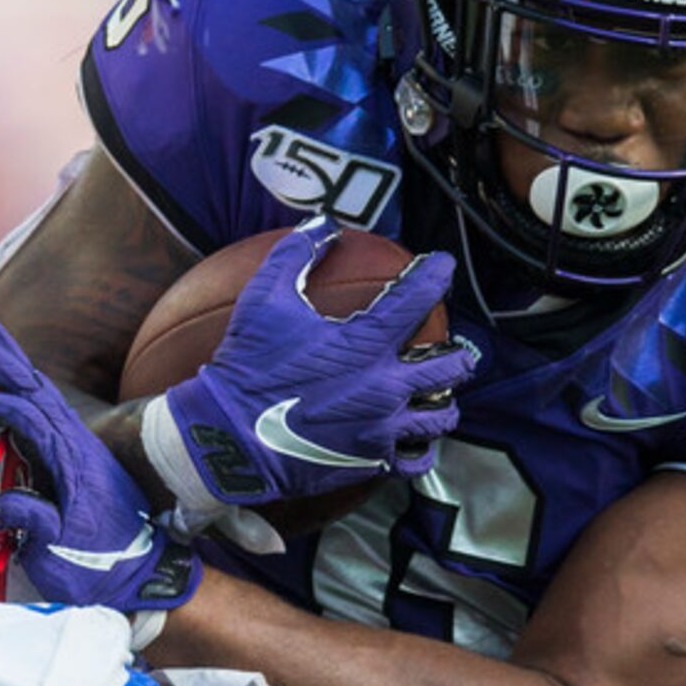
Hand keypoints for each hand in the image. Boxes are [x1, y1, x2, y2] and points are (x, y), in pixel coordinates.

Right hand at [0, 307, 201, 624]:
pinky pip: (44, 410)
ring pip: (41, 393)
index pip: (35, 421)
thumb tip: (5, 502)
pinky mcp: (74, 456)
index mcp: (73, 463)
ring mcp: (76, 447)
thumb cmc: (100, 567)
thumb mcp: (63, 553)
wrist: (141, 575)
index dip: (7, 407)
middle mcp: (76, 446)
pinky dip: (23, 386)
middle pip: (37, 389)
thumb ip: (36, 523)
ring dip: (12, 362)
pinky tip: (8, 376)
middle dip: (4, 356)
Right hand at [141, 221, 478, 526]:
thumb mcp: (265, 299)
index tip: (442, 266)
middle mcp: (385, 386)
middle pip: (451, 366)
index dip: (437, 274)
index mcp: (365, 342)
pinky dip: (422, 447)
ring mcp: (381, 427)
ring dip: (445, 401)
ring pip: (442, 415)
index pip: (420, 297)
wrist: (229, 436)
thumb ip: (297, 254)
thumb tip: (324, 224)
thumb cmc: (247, 365)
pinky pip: (416, 457)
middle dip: (457, 354)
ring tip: (439, 395)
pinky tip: (415, 439)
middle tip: (451, 349)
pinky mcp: (370, 461)